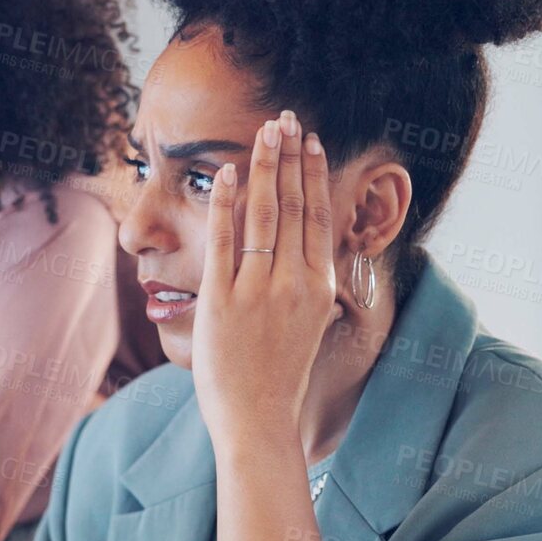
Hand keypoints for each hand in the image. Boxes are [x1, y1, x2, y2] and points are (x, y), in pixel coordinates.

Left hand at [192, 110, 338, 452]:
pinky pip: (224, 241)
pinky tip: (226, 173)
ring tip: (264, 133)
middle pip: (293, 206)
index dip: (313, 174)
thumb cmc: (278, 378)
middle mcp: (294, 284)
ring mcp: (258, 291)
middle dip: (289, 157)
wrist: (257, 421)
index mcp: (319, 288)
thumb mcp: (309, 325)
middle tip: (285, 118)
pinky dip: (225, 203)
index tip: (310, 141)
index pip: (318, 217)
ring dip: (263, 168)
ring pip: (263, 215)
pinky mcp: (222, 301)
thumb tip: (314, 259)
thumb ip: (310, 288)